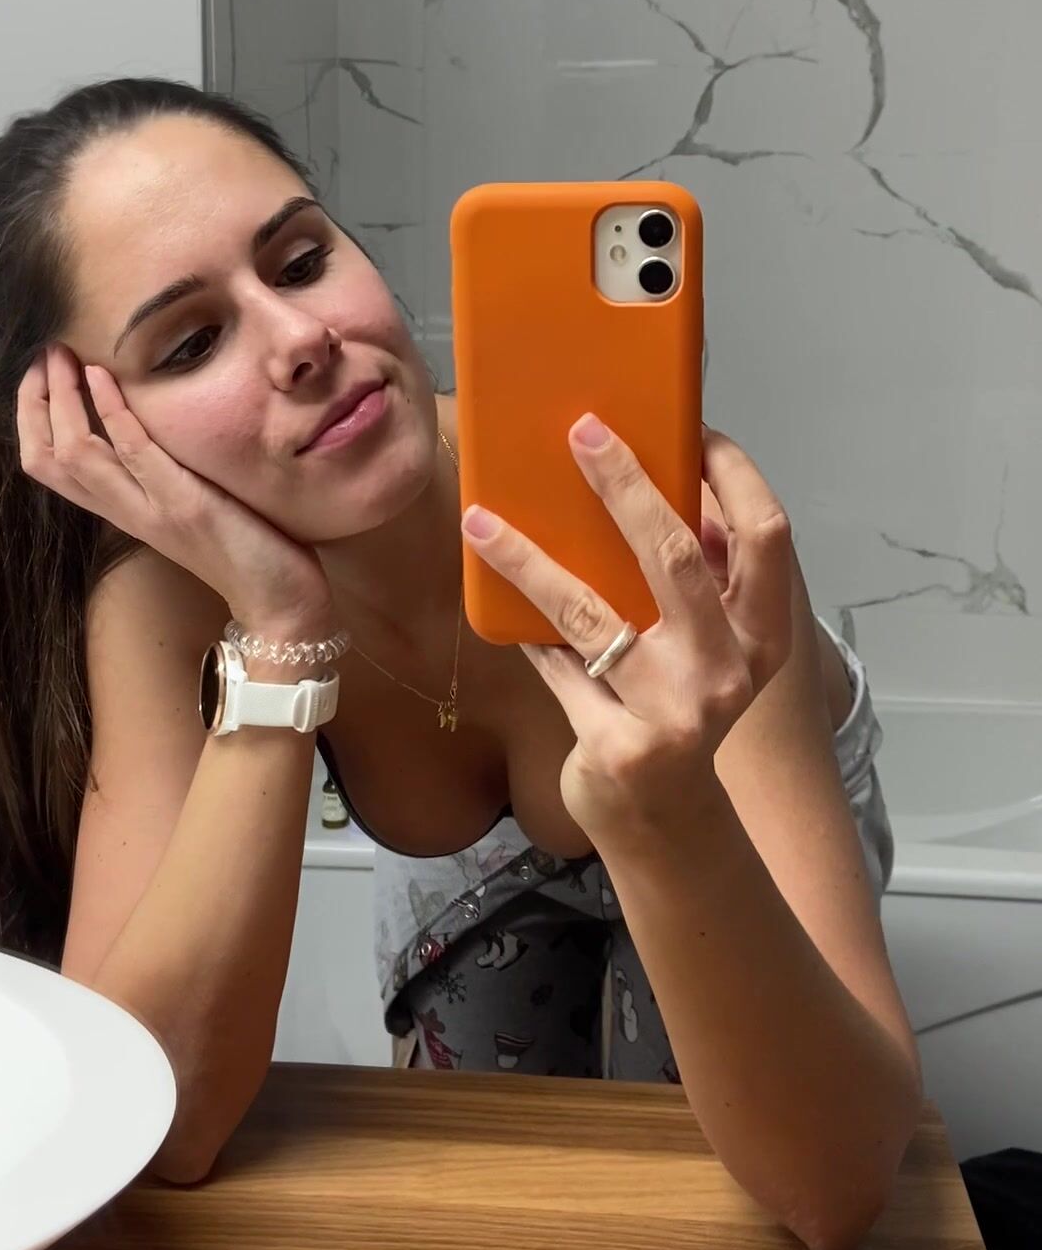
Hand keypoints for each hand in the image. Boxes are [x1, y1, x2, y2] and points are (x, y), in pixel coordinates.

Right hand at [17, 345, 332, 629]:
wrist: (281, 604)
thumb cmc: (248, 550)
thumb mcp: (191, 506)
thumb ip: (166, 476)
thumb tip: (158, 424)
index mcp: (125, 512)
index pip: (51, 467)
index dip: (33, 419)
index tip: (40, 375)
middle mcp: (128, 512)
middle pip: (50, 459)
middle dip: (36, 403)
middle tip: (44, 355)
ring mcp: (153, 510)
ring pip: (78, 455)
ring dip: (64, 399)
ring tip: (62, 356)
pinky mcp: (186, 505)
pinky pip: (136, 453)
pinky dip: (113, 411)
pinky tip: (103, 377)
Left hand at [460, 417, 793, 845]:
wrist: (666, 822)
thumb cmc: (678, 711)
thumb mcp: (706, 648)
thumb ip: (690, 583)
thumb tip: (646, 482)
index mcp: (762, 634)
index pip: (765, 536)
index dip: (734, 475)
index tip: (693, 427)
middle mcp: (729, 670)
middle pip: (676, 556)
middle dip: (627, 485)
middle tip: (582, 432)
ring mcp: (676, 712)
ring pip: (590, 611)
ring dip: (530, 557)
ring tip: (483, 518)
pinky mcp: (620, 745)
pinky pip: (557, 667)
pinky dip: (524, 631)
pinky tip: (488, 591)